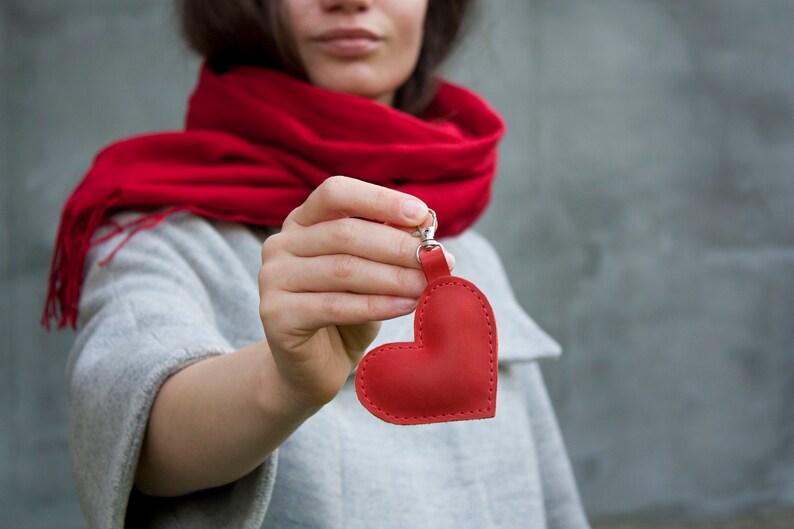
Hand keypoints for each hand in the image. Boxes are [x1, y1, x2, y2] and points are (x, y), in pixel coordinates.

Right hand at [258, 176, 453, 408]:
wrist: (312, 368)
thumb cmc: (346, 312)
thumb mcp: (370, 271)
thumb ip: (387, 244)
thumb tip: (424, 224)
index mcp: (302, 221)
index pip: (336, 192)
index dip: (380, 200)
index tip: (421, 217)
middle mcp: (280, 244)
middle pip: (345, 234)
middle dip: (397, 247)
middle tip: (437, 260)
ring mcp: (272, 278)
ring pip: (343, 269)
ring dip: (393, 277)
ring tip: (427, 285)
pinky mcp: (275, 315)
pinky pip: (334, 305)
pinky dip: (376, 305)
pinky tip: (406, 306)